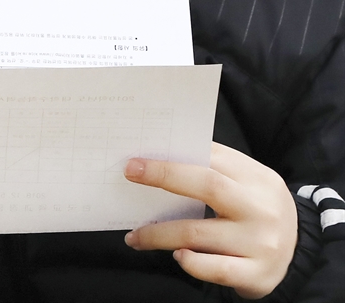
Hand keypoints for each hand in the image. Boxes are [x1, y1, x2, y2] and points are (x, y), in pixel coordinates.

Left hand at [123, 142, 297, 298]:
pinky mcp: (257, 274)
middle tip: (129, 174)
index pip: (210, 159)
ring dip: (158, 234)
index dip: (171, 158)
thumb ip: (212, 169)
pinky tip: (177, 256)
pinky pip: (214, 269)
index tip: (136, 160)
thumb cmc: (256, 208)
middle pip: (207, 186)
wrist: (301, 250)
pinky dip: (191, 263)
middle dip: (163, 176)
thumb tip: (159, 156)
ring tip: (135, 236)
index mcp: (256, 177)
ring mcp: (261, 242)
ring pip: (197, 233)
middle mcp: (261, 208)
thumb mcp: (246, 182)